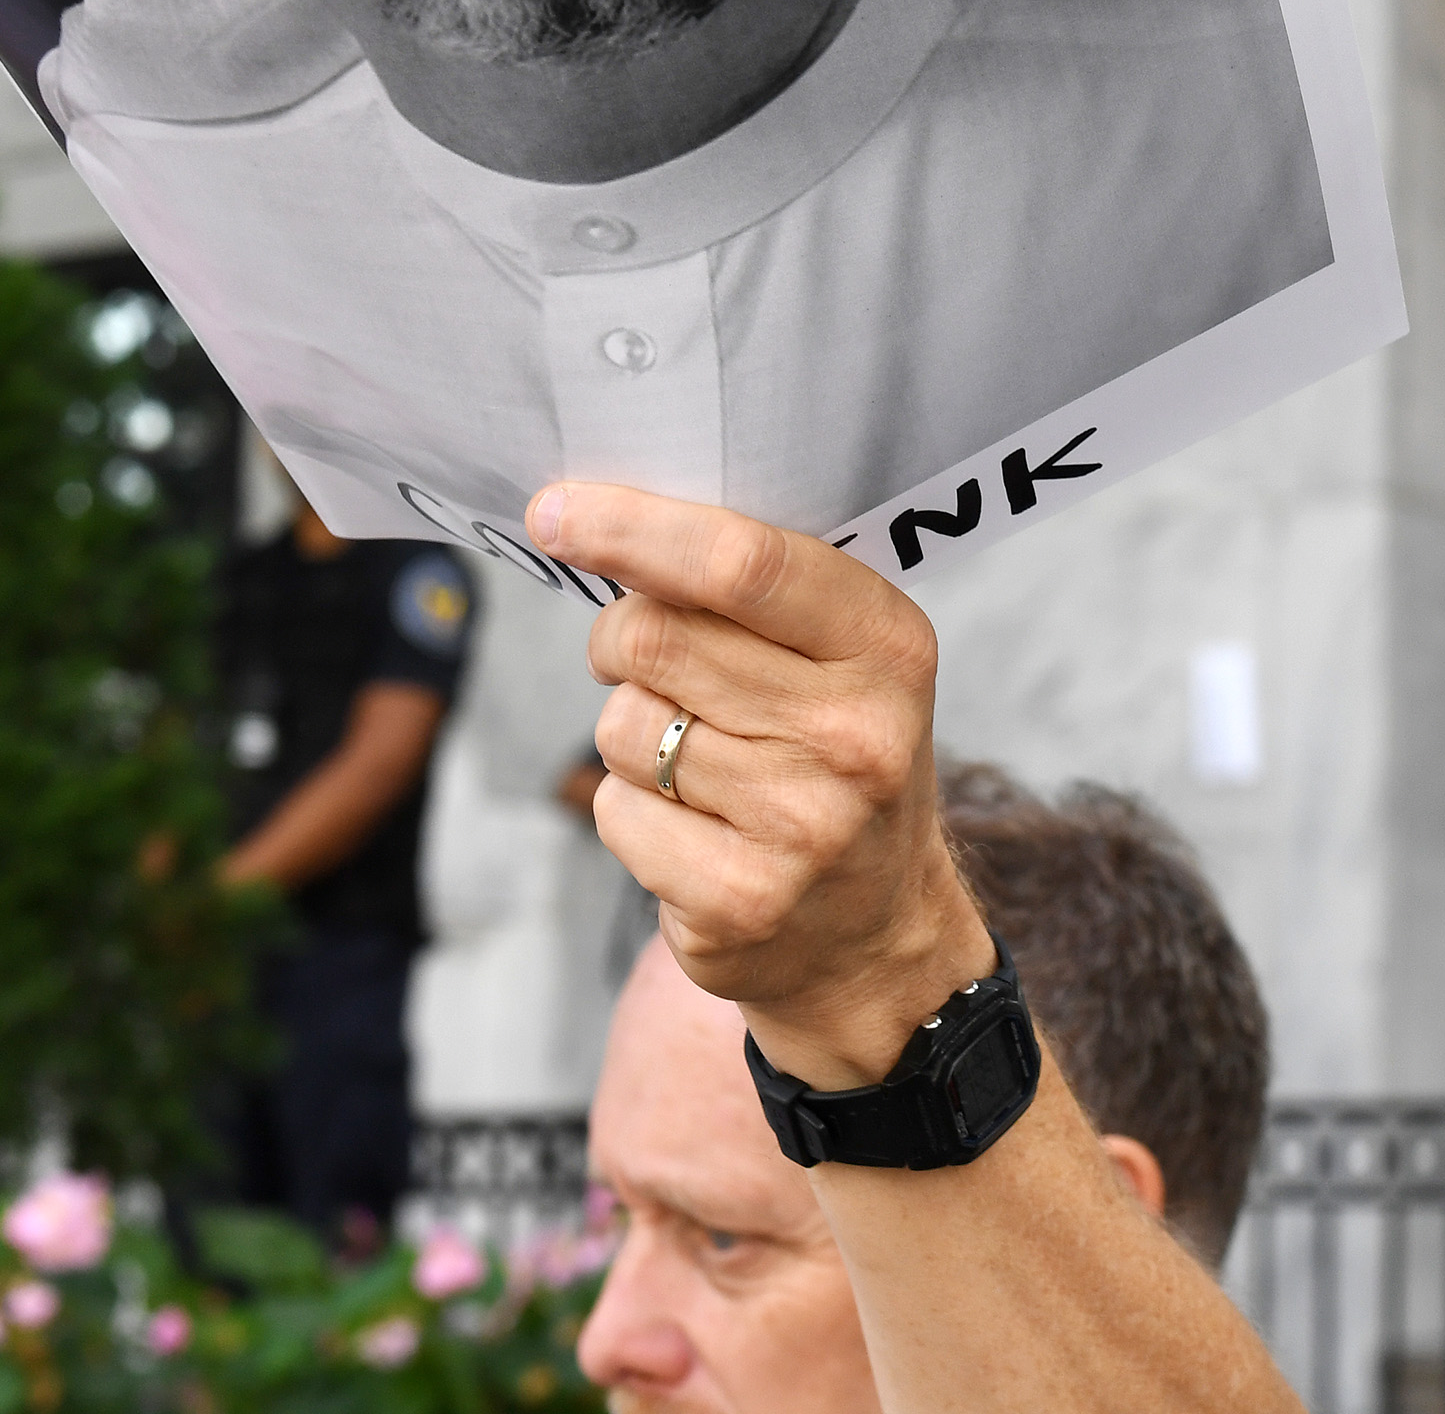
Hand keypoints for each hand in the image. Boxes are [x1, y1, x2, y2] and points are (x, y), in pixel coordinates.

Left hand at [533, 484, 991, 1091]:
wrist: (877, 932)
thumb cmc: (833, 757)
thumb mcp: (841, 657)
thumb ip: (749, 589)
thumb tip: (599, 521)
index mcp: (888, 646)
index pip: (743, 563)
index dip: (634, 529)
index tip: (556, 512)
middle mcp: (857, 734)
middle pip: (656, 638)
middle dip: (618, 637)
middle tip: (638, 656)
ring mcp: (801, 827)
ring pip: (621, 727)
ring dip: (629, 732)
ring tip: (695, 762)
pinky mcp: (740, 902)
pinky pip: (615, 813)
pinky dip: (629, 811)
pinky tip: (692, 829)